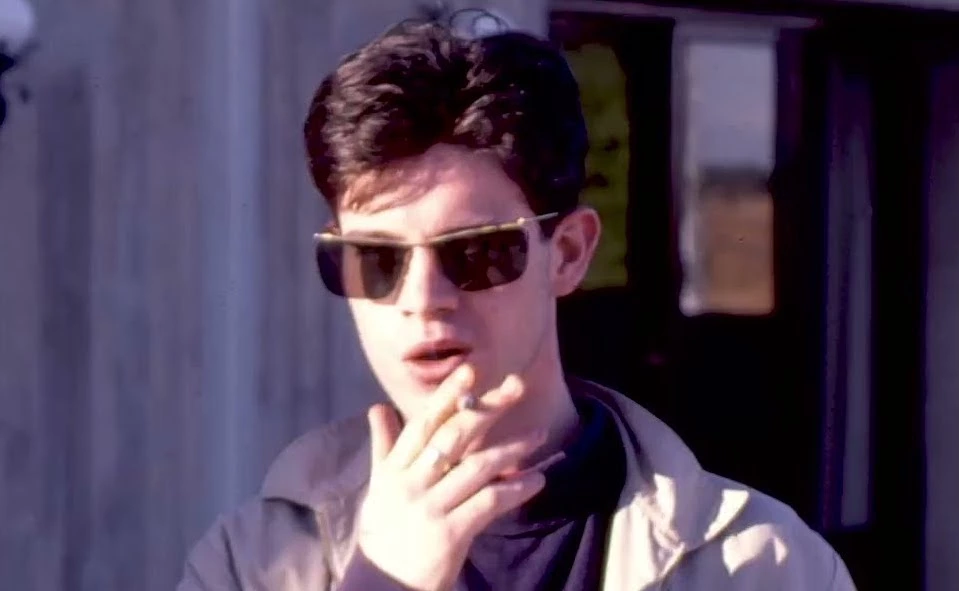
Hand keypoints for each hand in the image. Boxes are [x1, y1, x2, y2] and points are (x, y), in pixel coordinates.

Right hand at [356, 366, 547, 590]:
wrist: (381, 585)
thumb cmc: (384, 532)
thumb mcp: (378, 487)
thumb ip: (383, 446)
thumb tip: (377, 408)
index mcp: (395, 467)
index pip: (424, 423)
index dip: (448, 395)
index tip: (472, 370)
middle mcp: (411, 482)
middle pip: (454, 436)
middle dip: (486, 408)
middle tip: (517, 386)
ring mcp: (430, 507)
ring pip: (476, 467)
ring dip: (512, 447)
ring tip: (540, 433)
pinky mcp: (450, 534)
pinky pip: (488, 503)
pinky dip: (515, 489)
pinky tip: (536, 480)